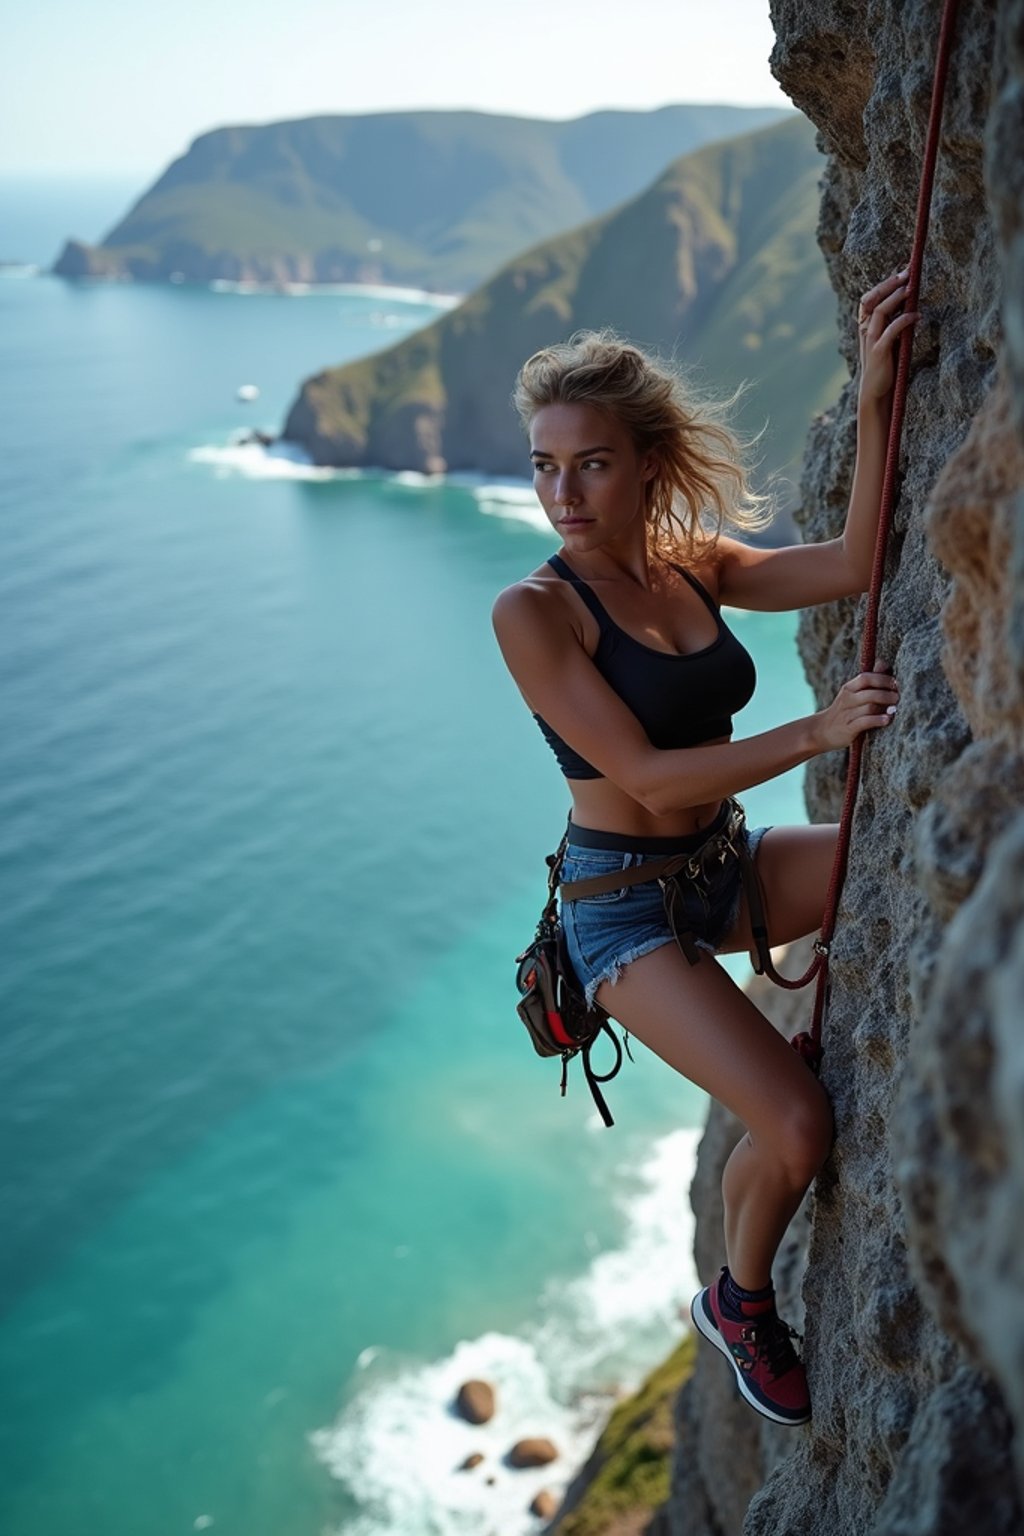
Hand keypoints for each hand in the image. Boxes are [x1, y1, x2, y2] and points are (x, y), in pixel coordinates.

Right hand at [811, 668, 899, 751]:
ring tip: (895, 709)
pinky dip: (878, 720)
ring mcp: (847, 714)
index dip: (883, 679)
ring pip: (869, 707)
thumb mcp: (852, 693)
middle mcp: (847, 699)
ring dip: (885, 708)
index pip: (866, 677)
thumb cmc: (845, 710)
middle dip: (887, 694)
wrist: (822, 731)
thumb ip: (869, 680)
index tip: (895, 683)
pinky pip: (865, 722)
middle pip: (870, 693)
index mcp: (849, 688)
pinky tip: (887, 719)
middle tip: (898, 697)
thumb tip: (884, 664)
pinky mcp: (849, 728)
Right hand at [857, 267, 919, 404]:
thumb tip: (908, 306)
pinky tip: (916, 316)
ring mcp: (871, 340)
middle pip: (872, 299)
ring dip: (895, 298)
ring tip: (910, 289)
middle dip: (889, 284)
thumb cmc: (885, 366)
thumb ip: (893, 324)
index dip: (883, 284)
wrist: (876, 392)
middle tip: (906, 273)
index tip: (900, 273)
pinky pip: (891, 330)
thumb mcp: (888, 341)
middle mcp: (865, 330)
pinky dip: (903, 320)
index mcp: (866, 326)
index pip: (868, 299)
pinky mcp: (879, 352)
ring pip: (879, 311)